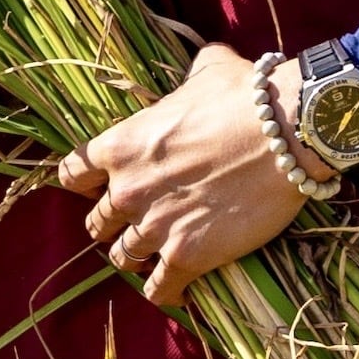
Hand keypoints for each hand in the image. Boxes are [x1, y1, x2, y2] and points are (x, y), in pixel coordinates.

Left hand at [55, 45, 315, 304]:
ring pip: (123, 258)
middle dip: (115, 223)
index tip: (105, 185)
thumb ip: (187, 77)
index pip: (70, 175)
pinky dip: (165, 291)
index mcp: (119, 145)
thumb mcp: (206, 70)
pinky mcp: (188, 257)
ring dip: (138, 256)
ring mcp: (154, 226)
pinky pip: (159, 290)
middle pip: (96, 224)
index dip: (87, 183)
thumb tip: (202, 66)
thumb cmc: (246, 97)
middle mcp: (126, 189)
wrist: (287, 134)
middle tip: (138, 220)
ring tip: (157, 254)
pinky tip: (177, 290)